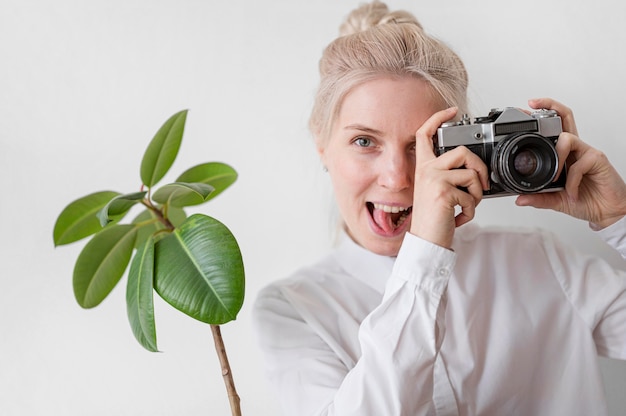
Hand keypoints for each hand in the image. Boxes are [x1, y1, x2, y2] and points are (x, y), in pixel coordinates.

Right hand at [411, 107, 488, 248]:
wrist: (426, 241)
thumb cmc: (433, 219)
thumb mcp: (438, 191)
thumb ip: (450, 175)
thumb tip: (475, 169)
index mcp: (423, 167)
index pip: (425, 134)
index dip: (438, 118)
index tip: (452, 111)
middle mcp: (426, 170)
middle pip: (461, 151)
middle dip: (480, 168)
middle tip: (481, 186)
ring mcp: (433, 179)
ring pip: (471, 173)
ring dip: (477, 194)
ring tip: (466, 206)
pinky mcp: (443, 191)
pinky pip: (471, 195)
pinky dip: (471, 210)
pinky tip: (459, 217)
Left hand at [516, 98, 625, 228]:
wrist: (606, 212)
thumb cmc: (585, 200)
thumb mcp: (556, 200)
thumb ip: (538, 198)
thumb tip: (519, 199)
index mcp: (565, 154)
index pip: (554, 127)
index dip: (542, 117)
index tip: (526, 110)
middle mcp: (575, 149)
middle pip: (565, 117)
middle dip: (549, 106)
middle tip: (531, 107)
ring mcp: (587, 152)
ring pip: (567, 138)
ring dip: (556, 157)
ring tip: (555, 179)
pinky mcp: (597, 160)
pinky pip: (578, 164)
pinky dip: (570, 181)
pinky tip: (571, 192)